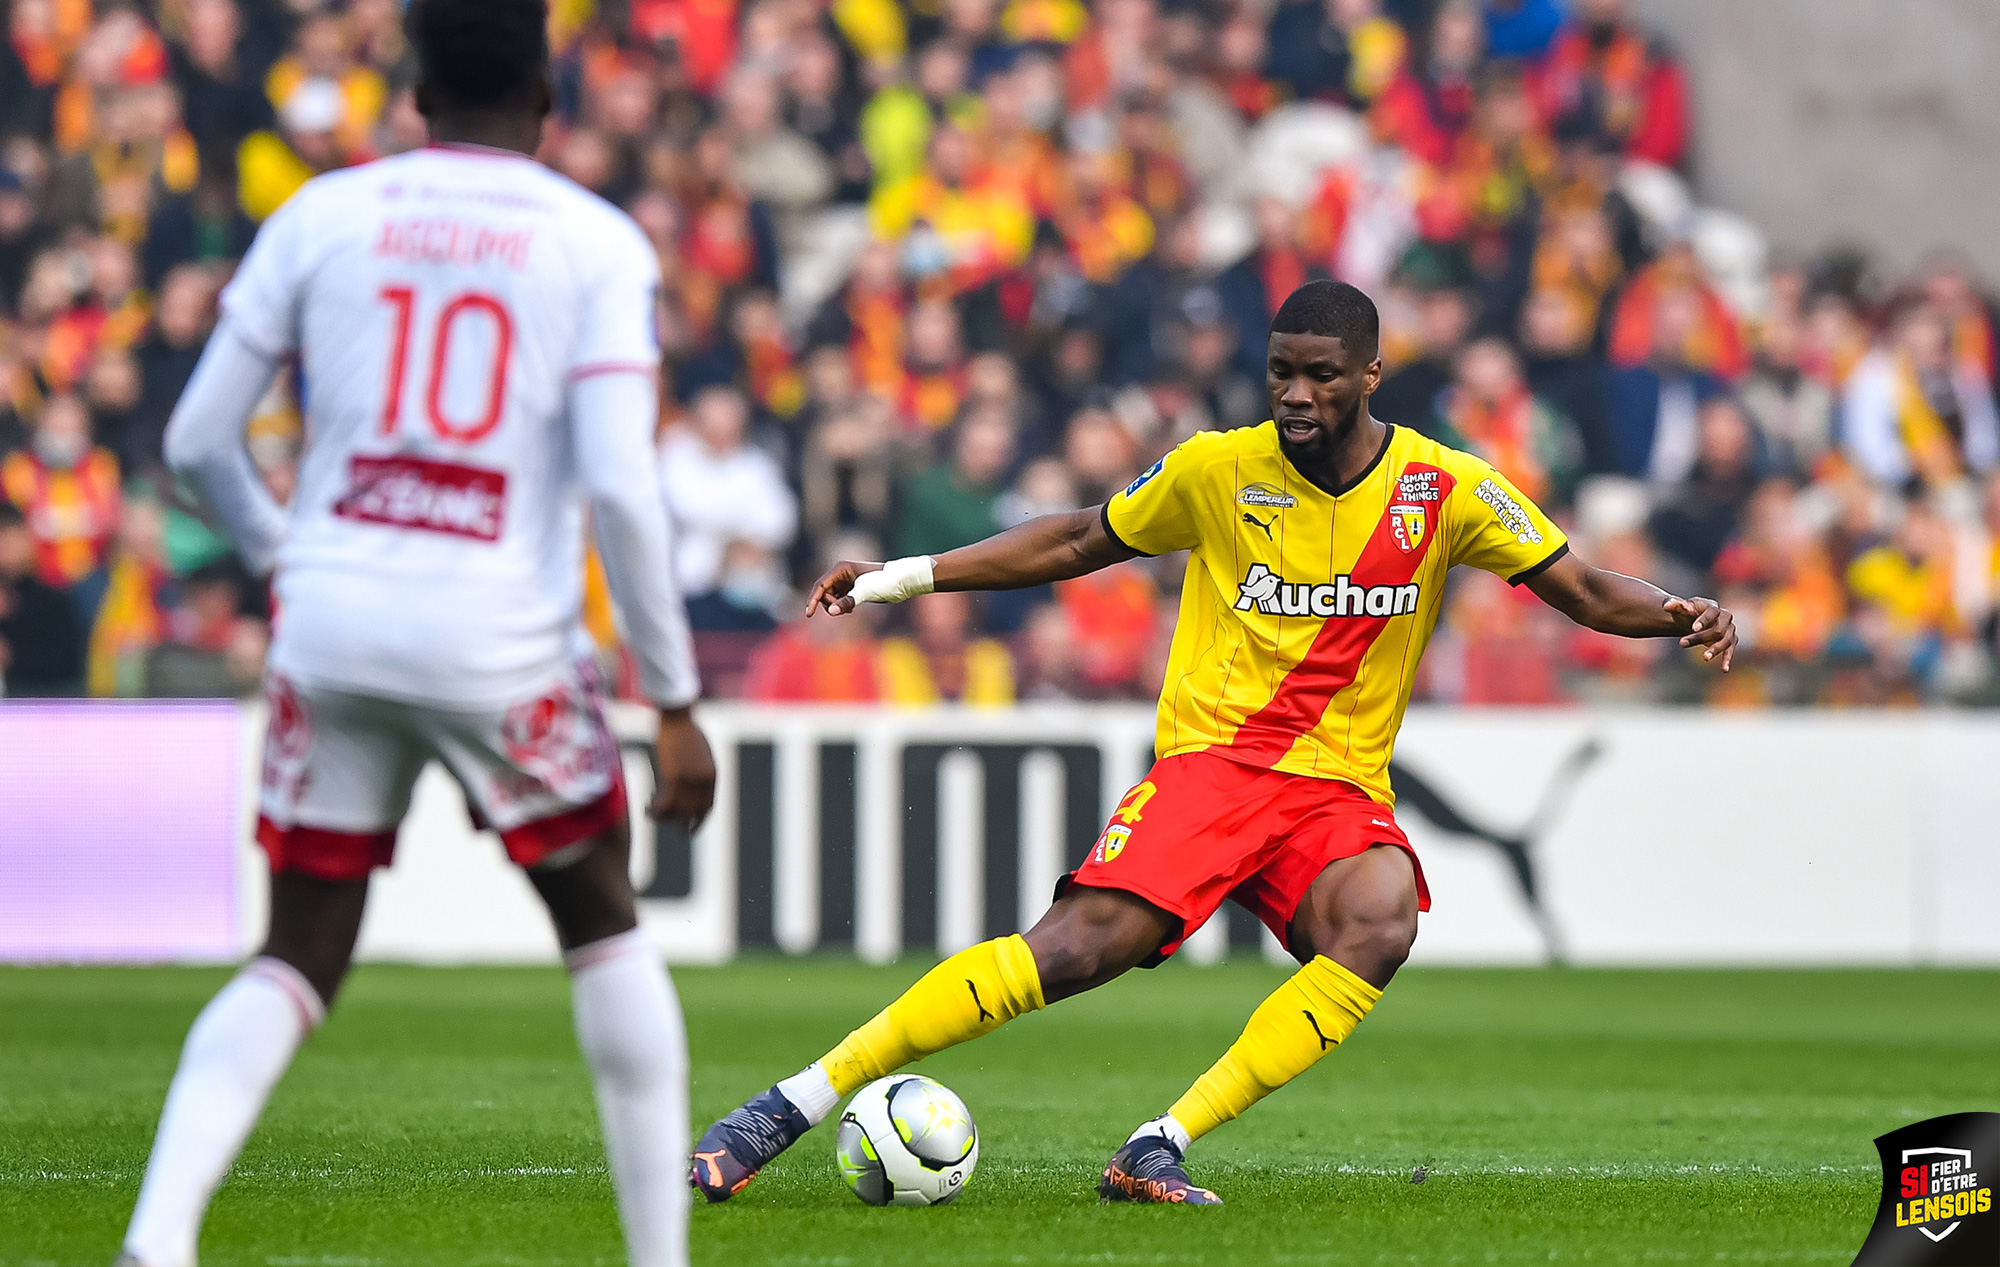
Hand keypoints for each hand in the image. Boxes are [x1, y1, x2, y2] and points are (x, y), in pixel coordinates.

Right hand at [648, 706, 715, 831]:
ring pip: (677, 811)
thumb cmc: (686, 728)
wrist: (677, 716)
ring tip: (652, 814)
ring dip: (664, 817)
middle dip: (685, 825)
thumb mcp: (698, 751)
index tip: (692, 827)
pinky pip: (664, 803)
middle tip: (678, 832)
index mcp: (711, 774)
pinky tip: (646, 809)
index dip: (700, 819)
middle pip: (694, 812)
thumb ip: (697, 769)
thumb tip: (687, 782)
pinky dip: (654, 810)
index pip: (708, 806)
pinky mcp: (673, 778)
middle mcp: (703, 781)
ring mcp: (689, 780)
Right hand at [805, 559, 881, 616]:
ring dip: (837, 606)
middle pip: (823, 593)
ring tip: (851, 610)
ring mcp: (846, 581)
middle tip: (847, 610)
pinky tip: (852, 609)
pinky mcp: (851, 589)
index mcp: (841, 569)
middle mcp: (841, 574)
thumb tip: (830, 611)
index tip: (808, 615)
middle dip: (830, 604)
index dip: (812, 600)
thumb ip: (847, 601)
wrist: (902, 581)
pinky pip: (838, 600)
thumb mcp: (865, 592)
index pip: (820, 586)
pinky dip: (842, 606)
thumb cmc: (884, 582)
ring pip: (831, 598)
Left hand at [1665, 596, 1736, 671]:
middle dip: (1700, 638)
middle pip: (1717, 630)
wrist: (1697, 619)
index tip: (1693, 628)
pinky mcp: (1730, 641)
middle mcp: (1725, 618)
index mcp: (1713, 607)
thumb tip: (1666, 606)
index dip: (1703, 620)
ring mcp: (1729, 630)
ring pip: (1725, 641)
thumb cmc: (1689, 612)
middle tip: (1681, 643)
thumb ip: (1675, 605)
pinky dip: (1727, 659)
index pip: (1712, 613)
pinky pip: (1730, 650)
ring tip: (1705, 658)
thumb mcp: (1682, 608)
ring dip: (1715, 650)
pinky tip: (1724, 669)